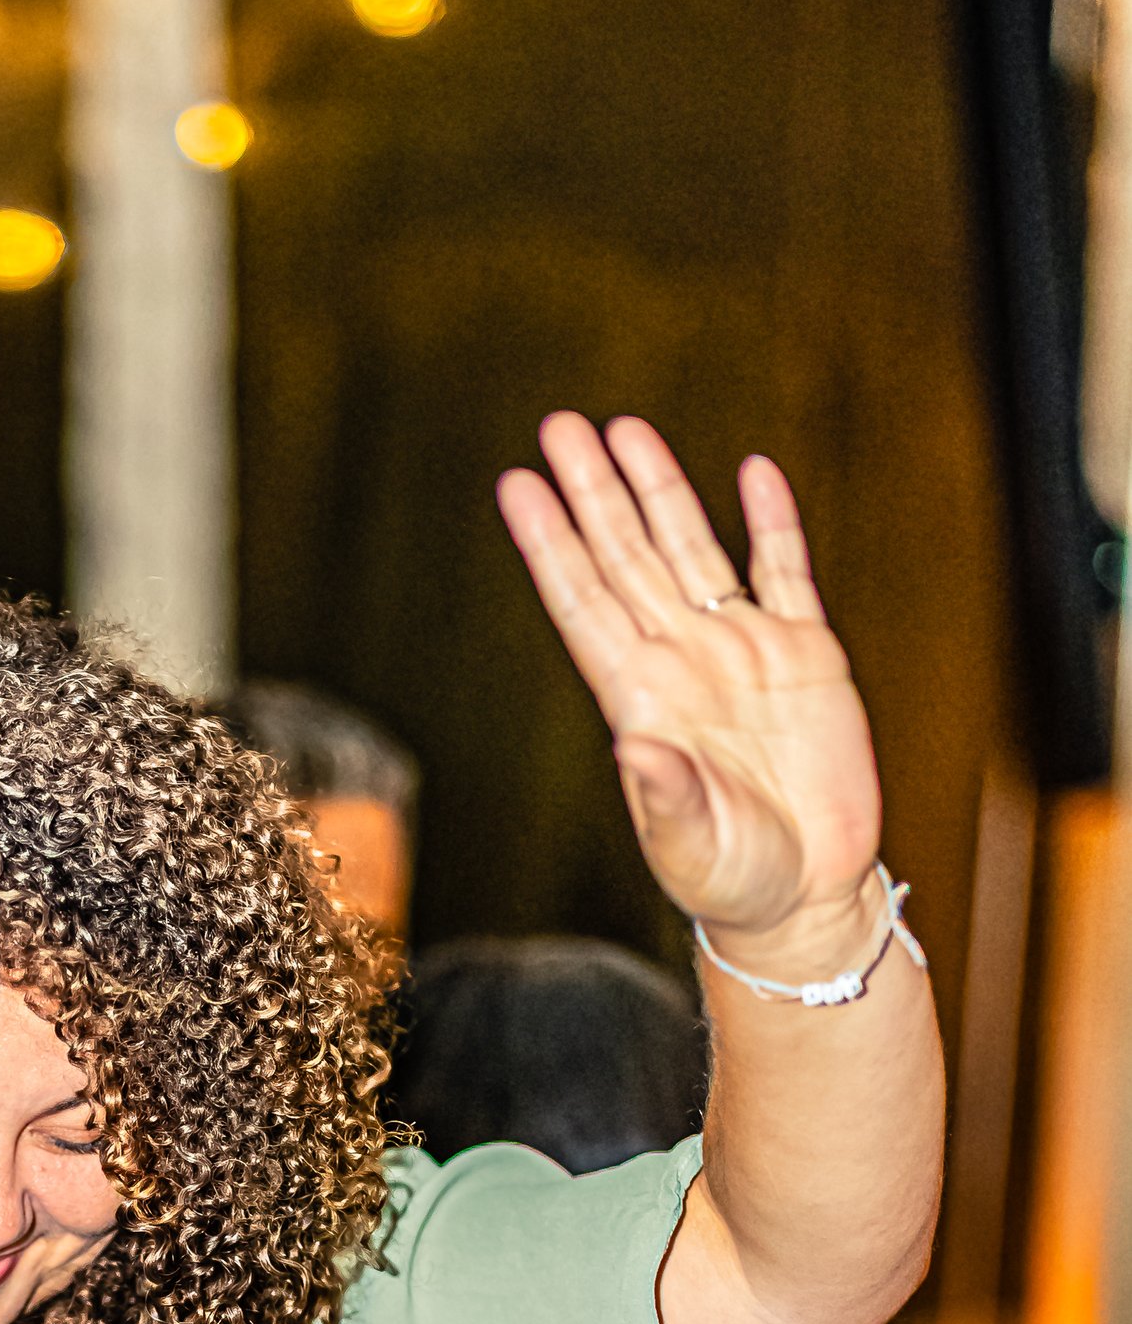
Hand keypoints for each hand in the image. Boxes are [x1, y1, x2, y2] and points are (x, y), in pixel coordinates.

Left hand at [498, 415, 883, 968]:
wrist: (806, 898)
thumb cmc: (734, 883)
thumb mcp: (692, 847)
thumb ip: (664, 797)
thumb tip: (633, 747)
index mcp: (641, 702)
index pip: (584, 604)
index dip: (552, 544)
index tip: (517, 486)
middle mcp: (682, 664)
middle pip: (627, 558)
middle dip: (594, 492)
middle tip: (559, 425)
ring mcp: (741, 654)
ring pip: (692, 550)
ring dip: (660, 490)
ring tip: (625, 428)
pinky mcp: (805, 657)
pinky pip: (783, 572)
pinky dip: (770, 522)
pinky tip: (752, 471)